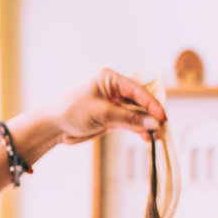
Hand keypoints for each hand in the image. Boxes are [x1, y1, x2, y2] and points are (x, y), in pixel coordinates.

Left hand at [51, 70, 165, 144]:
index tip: (162, 116)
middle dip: (151, 115)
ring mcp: (114, 104)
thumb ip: (129, 119)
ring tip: (157, 136)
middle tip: (163, 127)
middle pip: (140, 101)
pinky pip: (130, 123)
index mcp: (110, 79)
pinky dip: (138, 130)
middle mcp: (114, 90)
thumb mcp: (103, 114)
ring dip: (146, 125)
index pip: (137, 90)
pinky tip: (147, 138)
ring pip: (136, 114)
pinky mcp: (111, 118)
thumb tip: (153, 124)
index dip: (151, 103)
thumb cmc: (74, 111)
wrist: (54, 126)